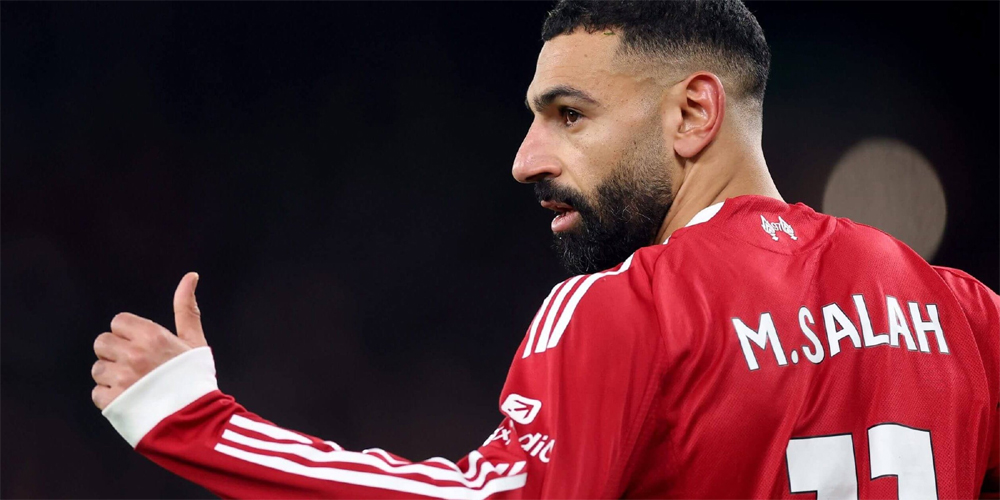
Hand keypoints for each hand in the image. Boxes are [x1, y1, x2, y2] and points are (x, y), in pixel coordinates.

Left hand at [91, 272, 207, 409]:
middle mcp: (134, 354)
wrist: (196, 419)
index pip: (118, 322)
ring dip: (111, 377)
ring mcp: (122, 379)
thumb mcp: (194, 340)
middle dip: (115, 353)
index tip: (142, 346)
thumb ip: (186, 308)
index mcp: (152, 336)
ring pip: (98, 369)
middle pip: (102, 343)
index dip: (128, 334)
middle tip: (135, 366)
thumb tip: (190, 275)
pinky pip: (97, 393)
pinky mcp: (113, 402)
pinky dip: (110, 398)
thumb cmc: (196, 377)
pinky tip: (130, 399)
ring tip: (134, 386)